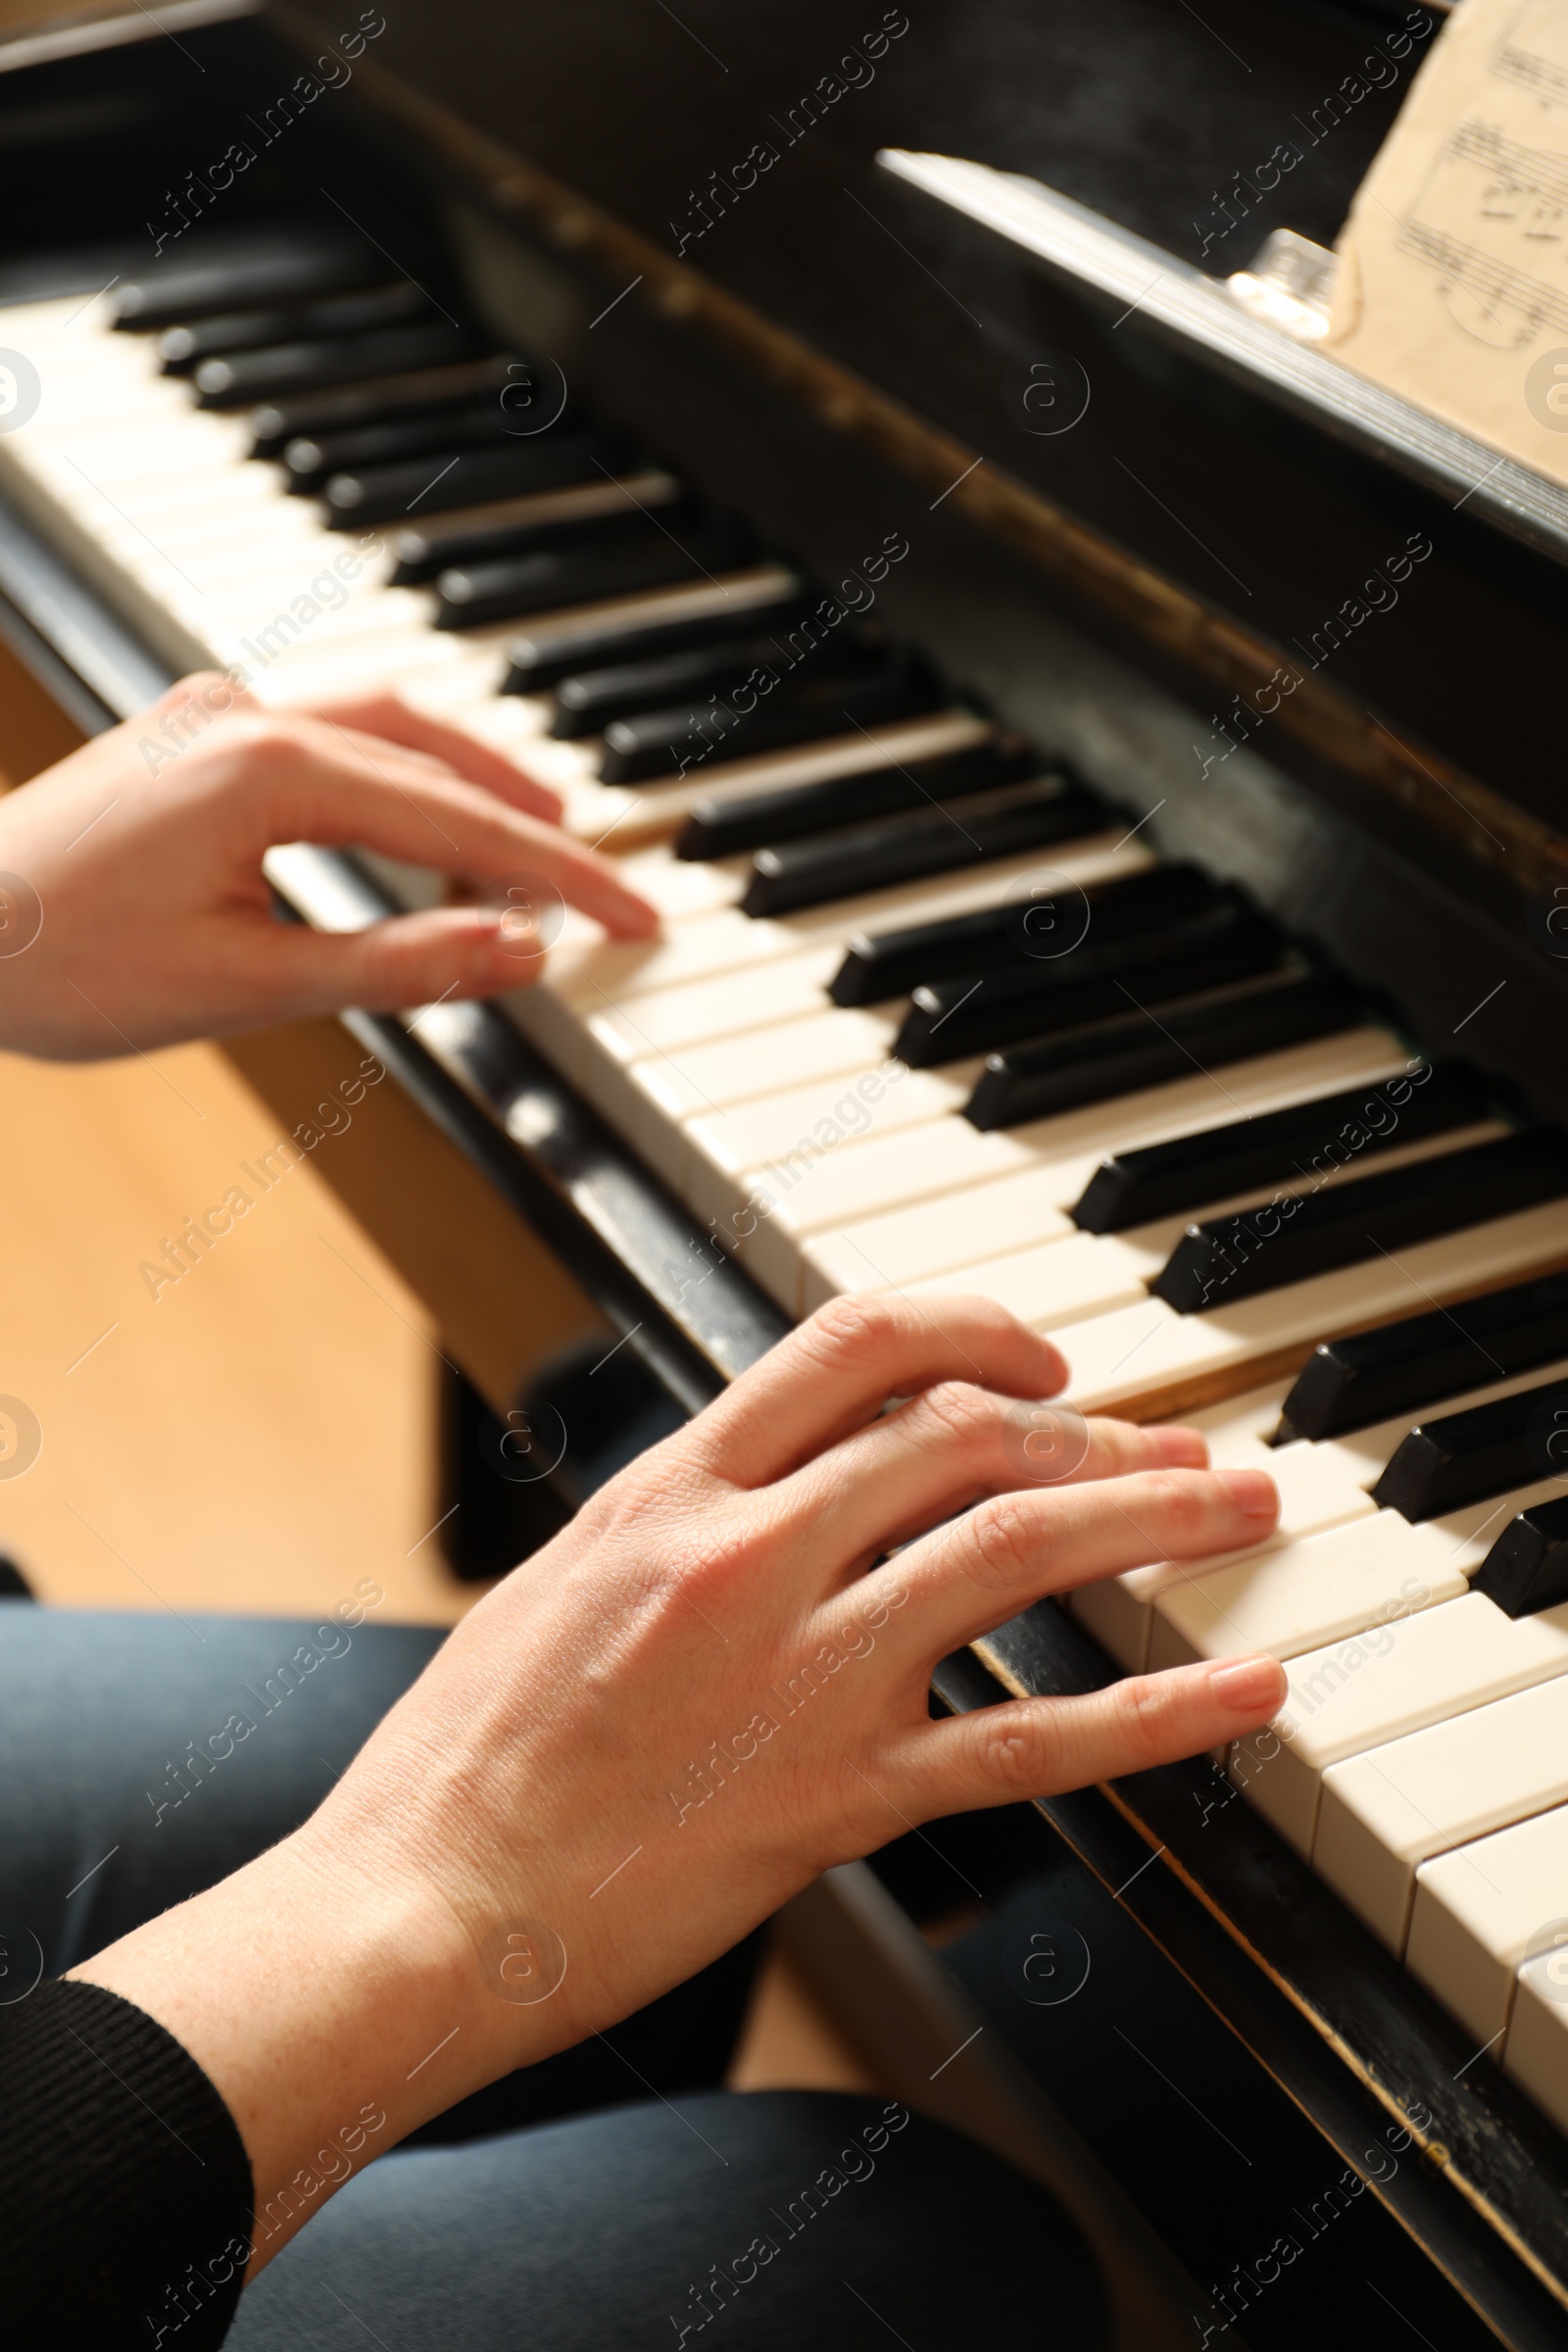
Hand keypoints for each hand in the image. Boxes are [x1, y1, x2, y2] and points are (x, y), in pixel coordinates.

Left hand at [0, 673, 656, 1058]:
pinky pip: (329, 740)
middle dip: (529, 819)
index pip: (458, 823)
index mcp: (267, 769)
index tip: (636, 917)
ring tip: (530, 858)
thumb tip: (518, 955)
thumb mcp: (247, 985)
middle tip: (603, 888)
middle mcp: (245, 716)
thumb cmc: (58, 964)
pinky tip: (417, 835)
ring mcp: (214, 716)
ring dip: (467, 787)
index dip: (560, 879)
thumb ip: (398, 966)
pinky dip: (397, 784)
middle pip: (437, 751)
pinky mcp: (193, 737)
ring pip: (386, 731)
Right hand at [76, 1296, 1283, 2272]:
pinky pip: (1026, 1740)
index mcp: (672, 1487)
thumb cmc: (469, 1757)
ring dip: (1149, 1517)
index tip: (1043, 1359)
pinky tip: (1238, 1696)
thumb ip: (677, 1515)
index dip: (975, 1328)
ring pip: (1015, 1549)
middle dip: (1094, 1426)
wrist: (422, 1904)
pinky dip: (1152, 1714)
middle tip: (1172, 1447)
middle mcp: (747, 1553)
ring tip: (1239, 1509)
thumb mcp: (562, 1578)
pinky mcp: (835, 1797)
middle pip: (964, 1434)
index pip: (852, 1343)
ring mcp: (799, 1671)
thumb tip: (768, 1480)